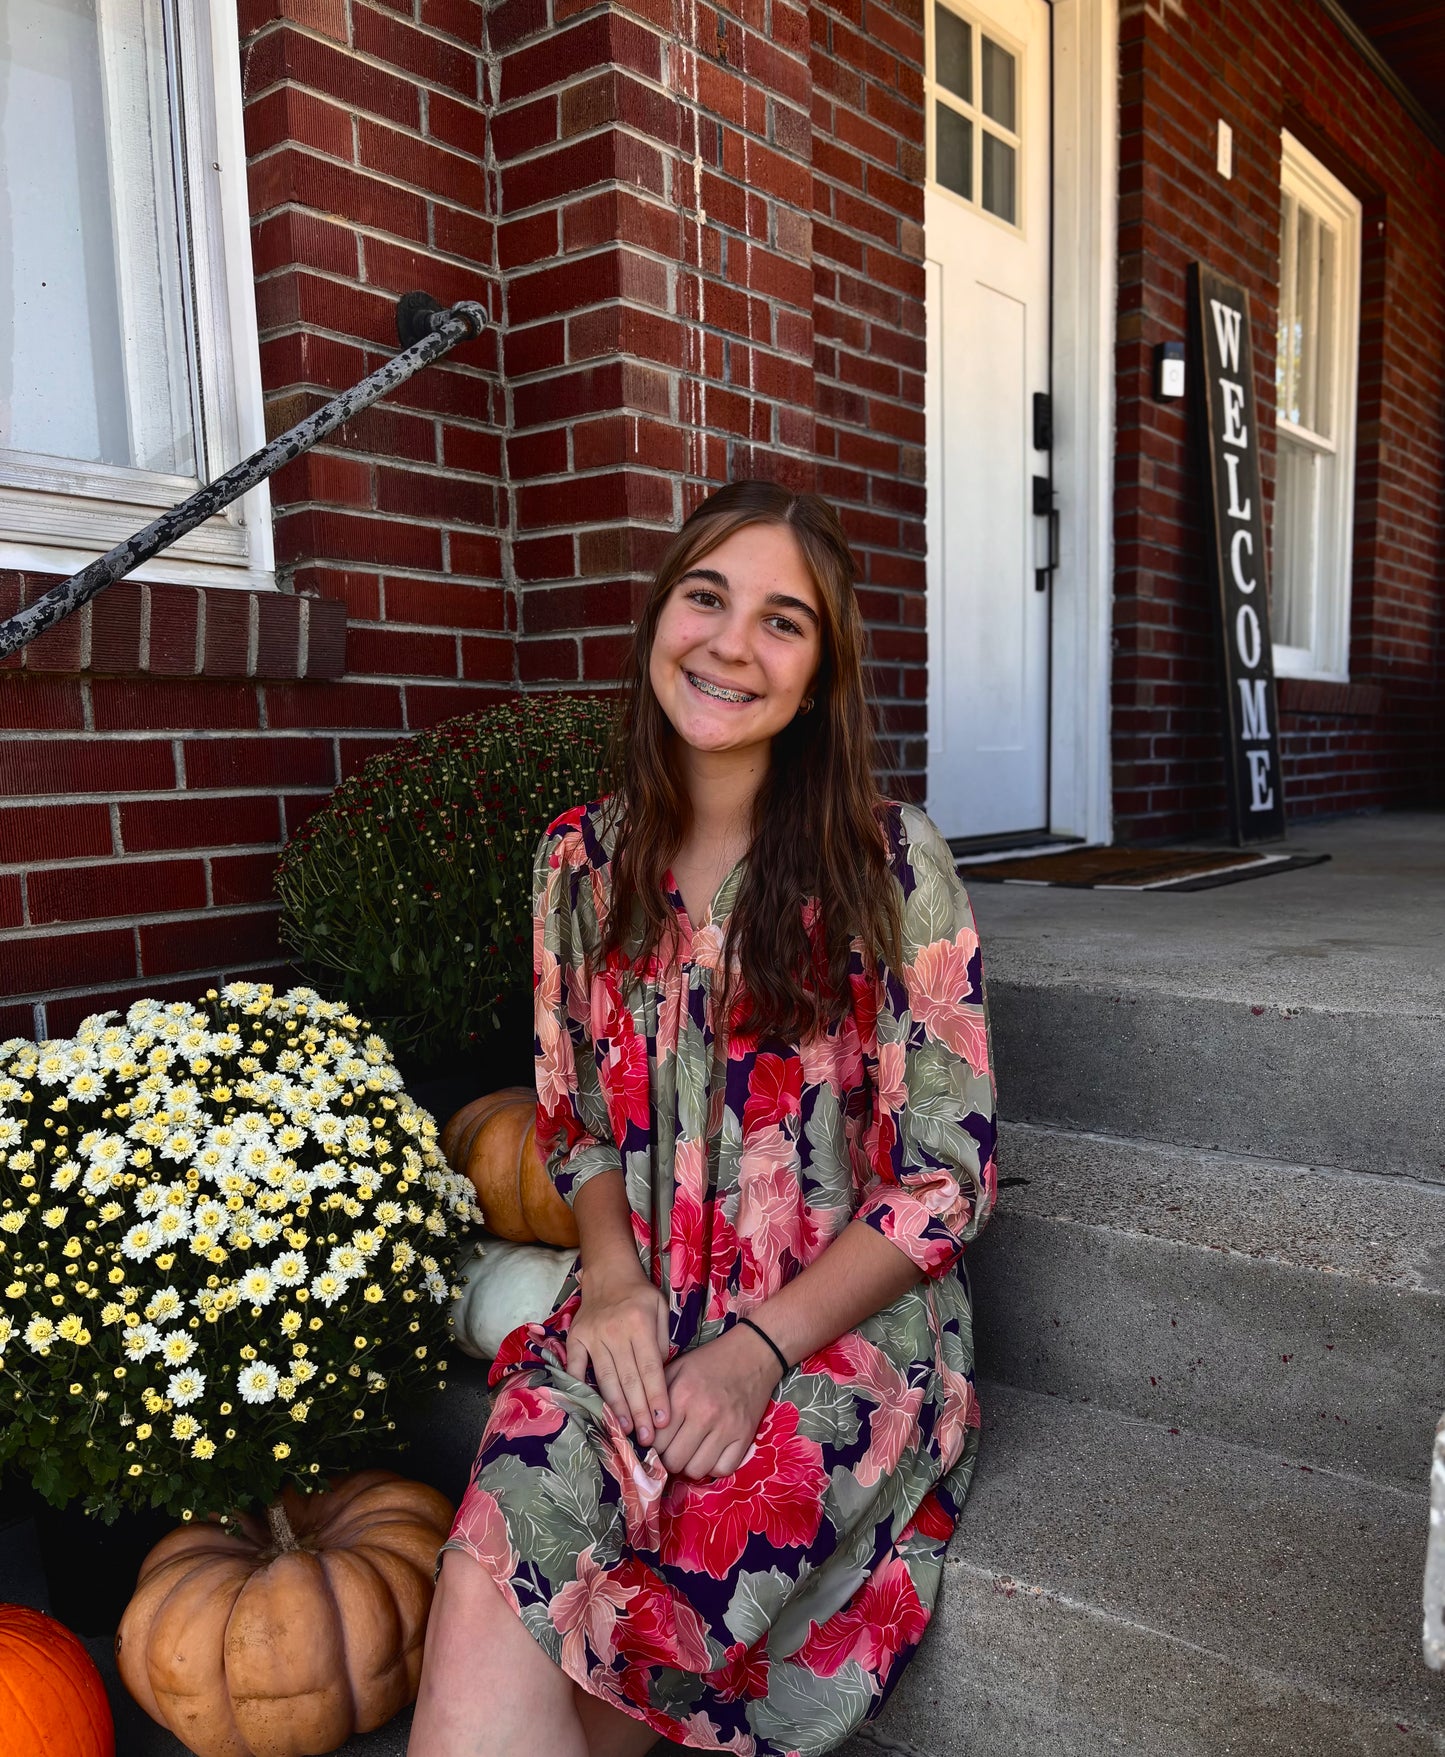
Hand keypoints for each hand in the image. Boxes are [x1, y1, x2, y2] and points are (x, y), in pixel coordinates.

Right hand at [566, 1261, 670, 1447]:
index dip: (657, 1397)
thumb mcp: (661, 1309)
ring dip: (615, 1407)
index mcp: (639, 1323)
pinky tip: (589, 1408)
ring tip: (624, 1430)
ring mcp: (592, 1335)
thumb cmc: (640, 1294)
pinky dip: (579, 1387)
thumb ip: (661, 1342)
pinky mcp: (575, 1338)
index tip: (662, 1421)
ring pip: (606, 1378)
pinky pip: (575, 1366)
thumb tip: (659, 1378)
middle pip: (629, 1378)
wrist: (609, 1272)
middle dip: (639, 1411)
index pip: (651, 1368)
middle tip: (645, 1439)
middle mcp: (615, 1330)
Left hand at [658, 1323, 782, 1479]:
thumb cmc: (710, 1361)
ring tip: (691, 1450)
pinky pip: (723, 1470)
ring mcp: (727, 1427)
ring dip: (690, 1464)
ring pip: (696, 1470)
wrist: (753, 1353)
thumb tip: (640, 1429)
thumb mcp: (677, 1368)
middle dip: (669, 1457)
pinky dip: (714, 1466)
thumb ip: (656, 1397)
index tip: (658, 1440)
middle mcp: (704, 1414)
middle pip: (674, 1461)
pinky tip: (711, 1452)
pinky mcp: (745, 1436)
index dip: (653, 1444)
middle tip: (674, 1447)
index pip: (656, 1441)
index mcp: (682, 1395)